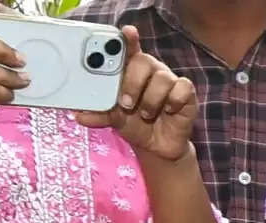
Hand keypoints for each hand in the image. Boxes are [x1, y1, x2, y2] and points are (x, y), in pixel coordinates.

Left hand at [78, 23, 197, 158]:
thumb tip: (79, 115)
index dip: (128, 38)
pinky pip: (183, 89)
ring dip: (151, 100)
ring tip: (146, 114)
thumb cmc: (135, 124)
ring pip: (163, 78)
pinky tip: (168, 111)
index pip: (129, 47)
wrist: (156, 147)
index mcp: (131, 69)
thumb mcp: (114, 119)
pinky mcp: (186, 95)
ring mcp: (168, 81)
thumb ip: (99, 113)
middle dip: (134, 82)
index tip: (127, 32)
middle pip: (144, 61)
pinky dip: (173, 101)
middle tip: (126, 103)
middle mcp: (150, 70)